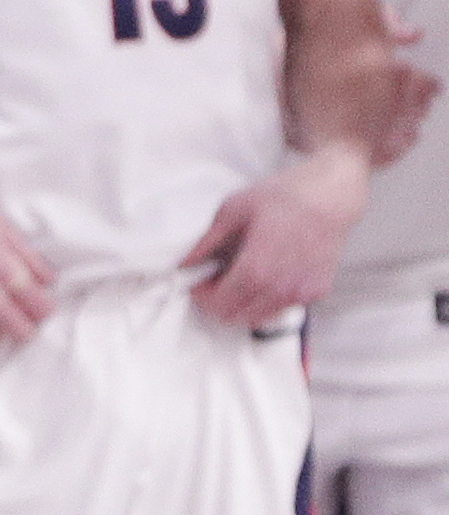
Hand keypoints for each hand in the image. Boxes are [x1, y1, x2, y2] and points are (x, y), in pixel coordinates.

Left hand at [184, 144, 362, 329]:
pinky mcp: (317, 292)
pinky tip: (262, 281)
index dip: (203, 298)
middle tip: (210, 285)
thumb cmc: (282, 198)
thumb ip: (207, 241)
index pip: (221, 301)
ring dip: (241, 307)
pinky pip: (283, 309)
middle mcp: (281, 287)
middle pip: (237, 315)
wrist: (330, 197)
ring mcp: (302, 293)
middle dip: (218, 304)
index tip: (195, 286)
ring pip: (260, 318)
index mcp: (258, 267)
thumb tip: (184, 262)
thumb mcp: (233, 210)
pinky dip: (266, 303)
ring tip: (234, 283)